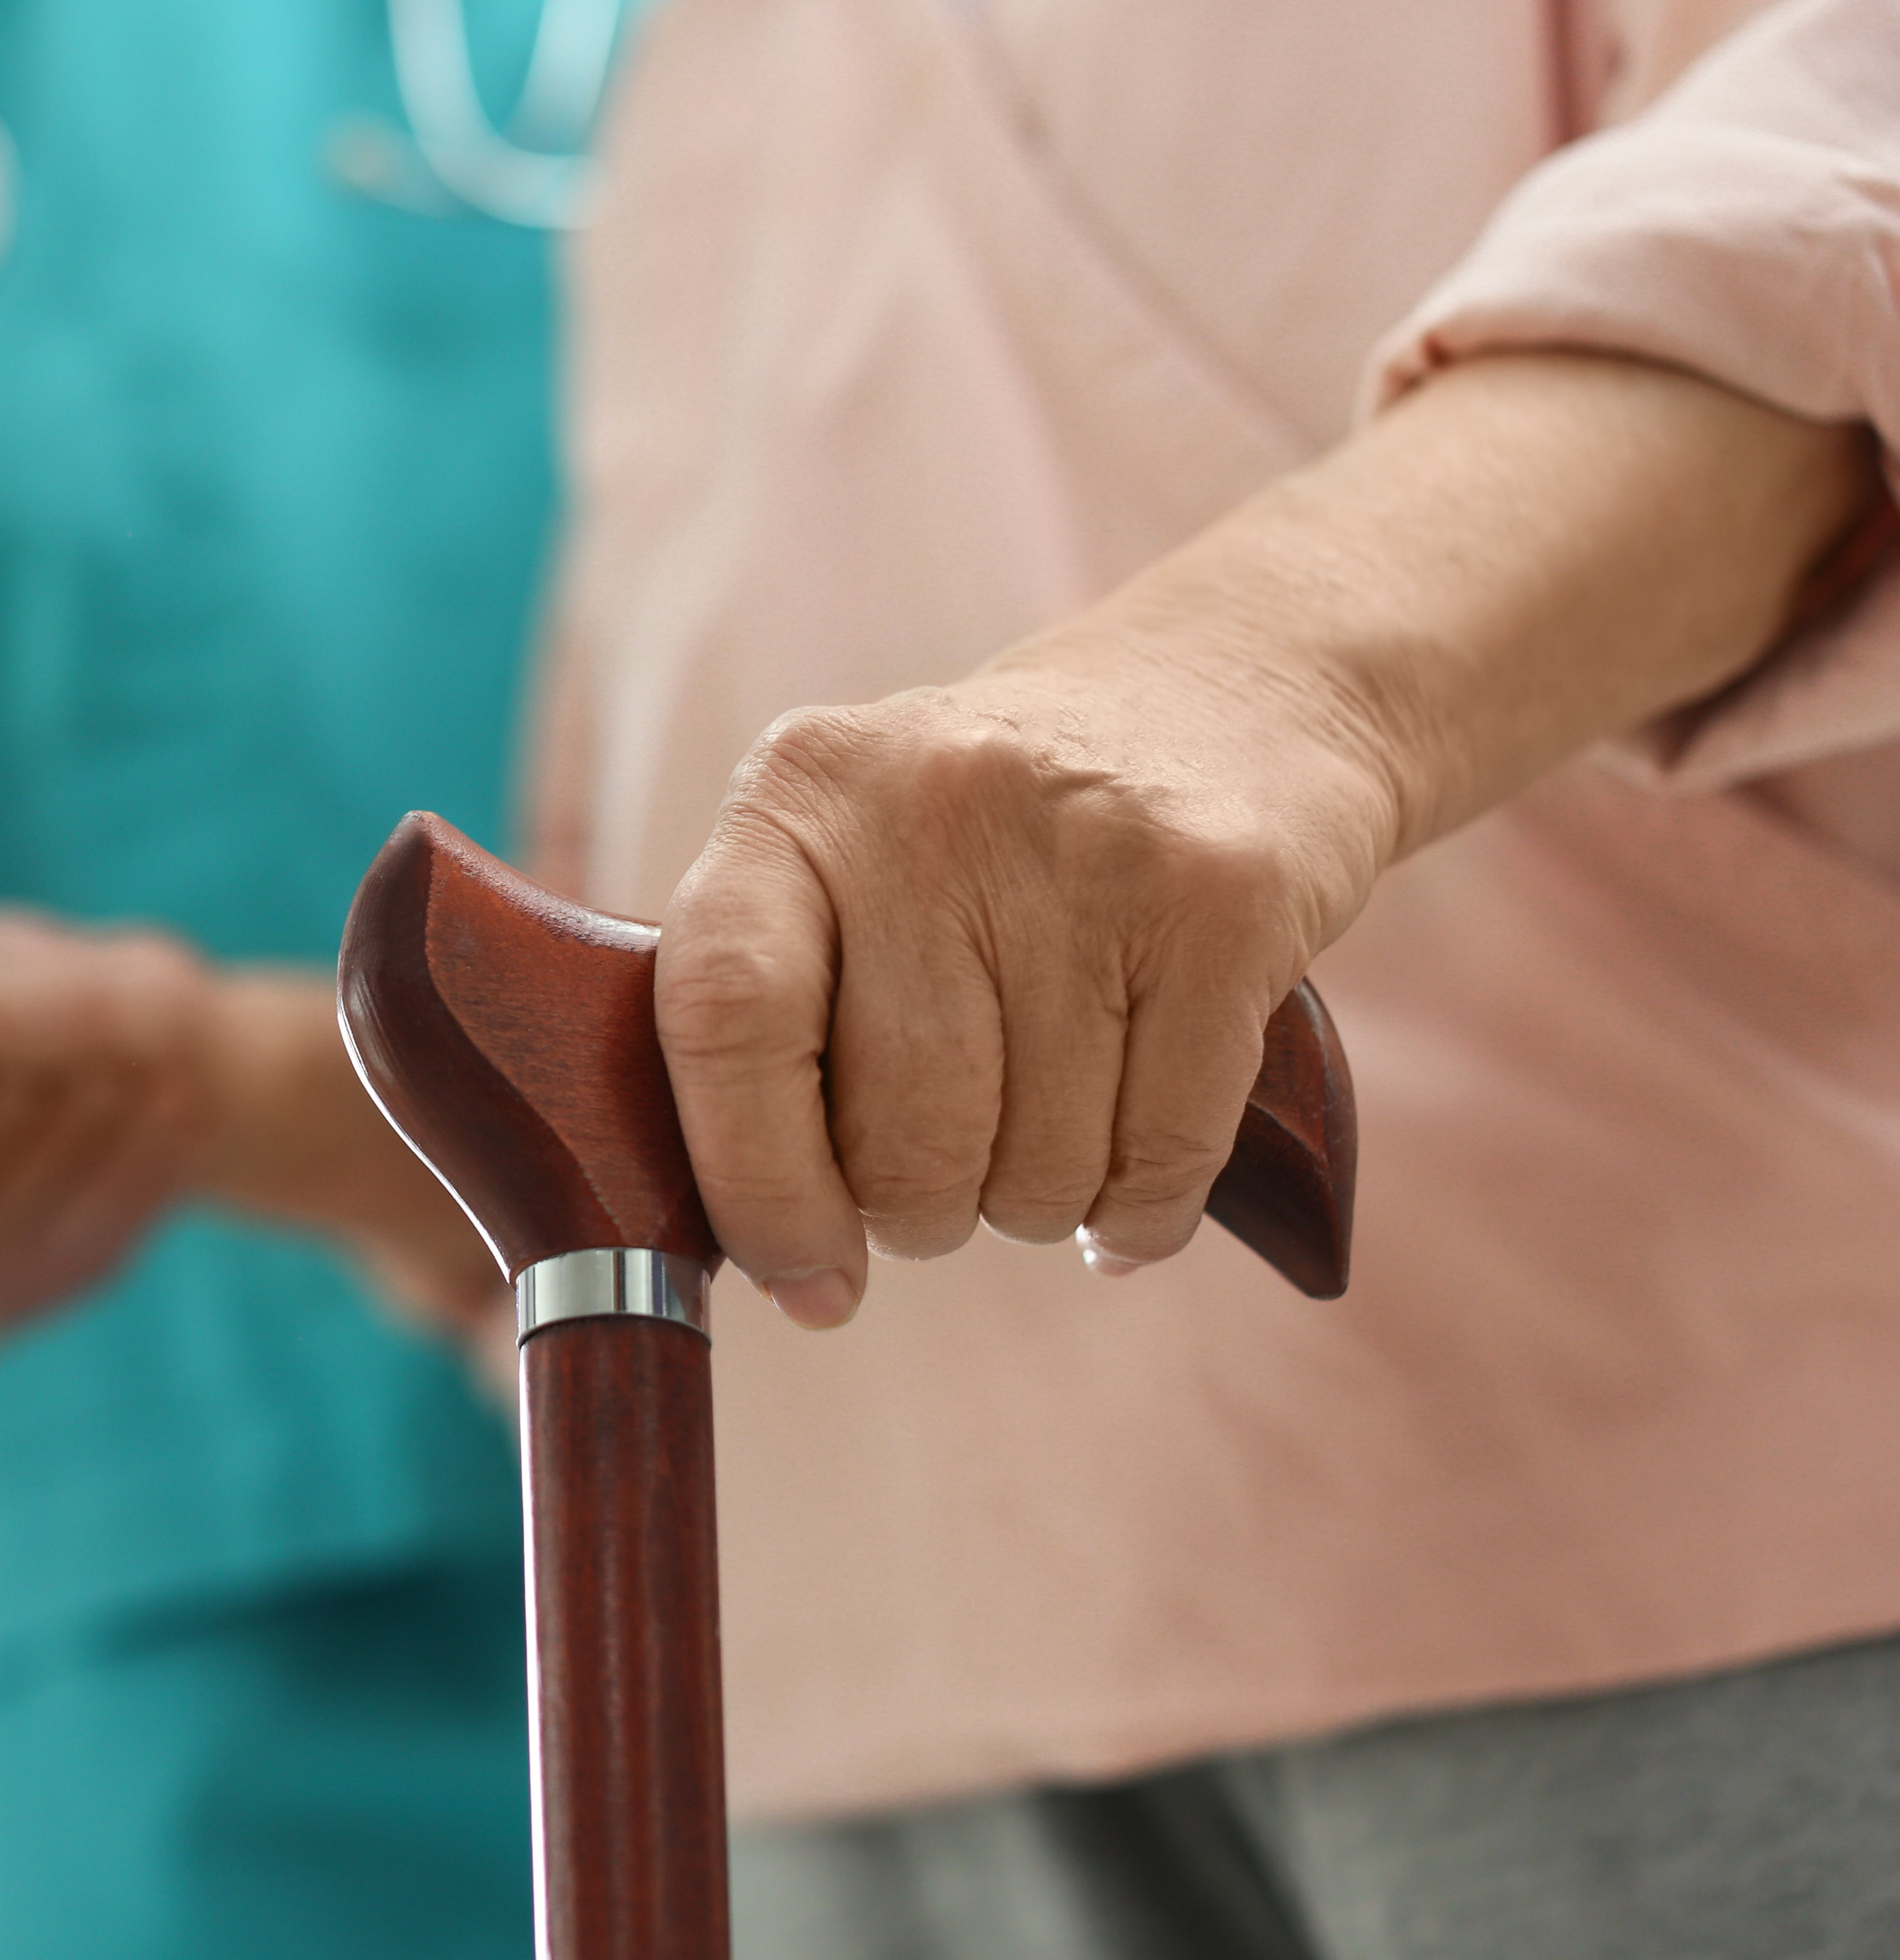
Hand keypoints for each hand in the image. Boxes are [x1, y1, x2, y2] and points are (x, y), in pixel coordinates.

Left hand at [654, 584, 1400, 1328]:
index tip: (805, 1271)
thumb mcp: (849, 865)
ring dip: (1040, 1198)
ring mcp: (1087, 844)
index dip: (756, 1183)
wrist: (1233, 688)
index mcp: (801, 791)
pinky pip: (1160, 1164)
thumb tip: (789, 1271)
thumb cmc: (993, 838)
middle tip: (957, 1153)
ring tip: (1055, 1108)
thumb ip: (774, 1028)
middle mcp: (932, 801)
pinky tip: (1136, 1158)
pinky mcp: (1225, 899)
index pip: (726, 1014)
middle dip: (925, 1204)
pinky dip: (1141, 1209)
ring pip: (1034, 1172)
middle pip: (900, 1136)